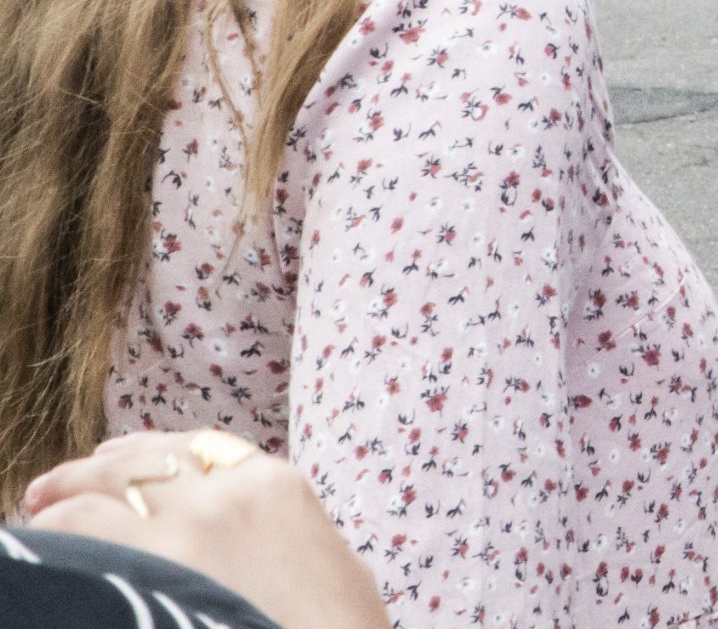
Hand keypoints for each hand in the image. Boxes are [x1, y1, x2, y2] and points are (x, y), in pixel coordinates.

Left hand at [18, 429, 388, 628]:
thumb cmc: (338, 628)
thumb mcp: (332, 565)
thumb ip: (288, 534)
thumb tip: (262, 544)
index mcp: (276, 486)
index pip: (196, 447)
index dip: (143, 451)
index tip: (111, 461)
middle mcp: (227, 494)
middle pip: (140, 460)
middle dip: (90, 472)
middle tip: (51, 490)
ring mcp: (186, 529)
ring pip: (99, 489)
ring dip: (64, 499)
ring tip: (39, 511)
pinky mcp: (149, 569)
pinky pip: (79, 530)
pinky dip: (58, 532)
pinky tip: (46, 542)